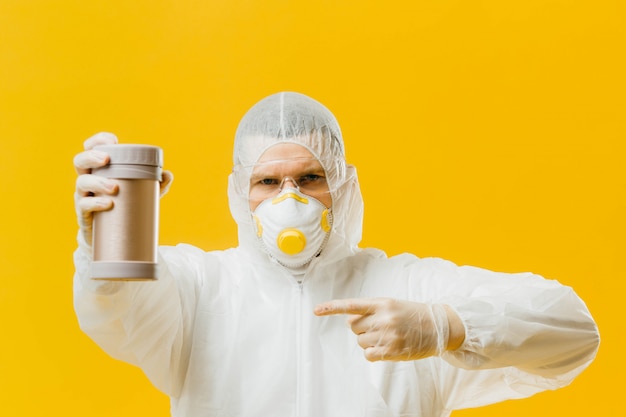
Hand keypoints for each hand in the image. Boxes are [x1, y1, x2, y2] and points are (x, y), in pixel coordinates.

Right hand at [73, 132, 173, 247]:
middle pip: (79, 161)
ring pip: (82, 182)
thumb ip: (155, 184)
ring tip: (115, 188)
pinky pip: (83, 205)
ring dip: (97, 182)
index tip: (112, 140)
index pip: (91, 148)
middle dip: (91, 157)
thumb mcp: (140, 194)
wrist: (110, 236)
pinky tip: (108, 204)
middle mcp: (87, 179)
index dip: (97, 140)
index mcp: (99, 169)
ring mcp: (83, 196)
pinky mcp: (84, 214)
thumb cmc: (124, 207)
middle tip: (106, 159)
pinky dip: (96, 203)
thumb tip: (168, 175)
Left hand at [314, 298, 460, 361]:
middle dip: (362, 327)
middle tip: (379, 326)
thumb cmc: (413, 314)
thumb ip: (371, 310)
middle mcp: (382, 318)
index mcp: (381, 303)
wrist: (438, 326)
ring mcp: (387, 335)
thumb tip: (350, 321)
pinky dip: (373, 352)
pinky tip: (386, 347)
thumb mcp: (392, 304)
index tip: (316, 310)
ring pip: (360, 341)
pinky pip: (368, 354)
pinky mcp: (391, 350)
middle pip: (353, 326)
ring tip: (387, 336)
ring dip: (369, 340)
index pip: (352, 305)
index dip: (332, 308)